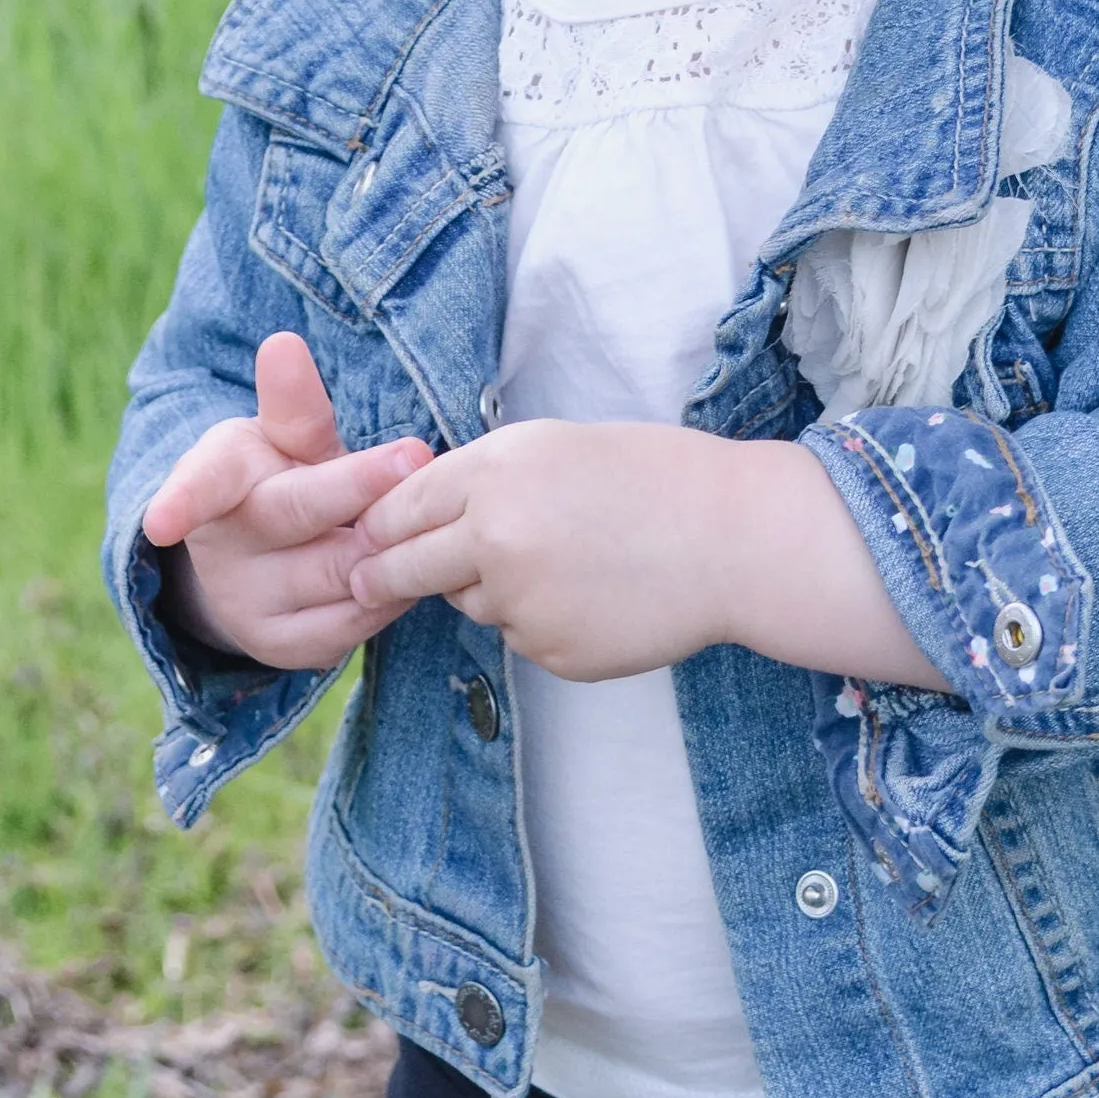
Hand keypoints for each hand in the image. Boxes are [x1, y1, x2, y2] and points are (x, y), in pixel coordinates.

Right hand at [140, 333, 433, 671]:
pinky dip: (389, 594)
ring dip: (389, 542)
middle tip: (413, 455)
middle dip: (355, 486)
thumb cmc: (283, 476)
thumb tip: (283, 345)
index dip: (182, 501)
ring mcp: (246, 602)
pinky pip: (351, 624)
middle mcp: (222, 545)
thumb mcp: (283, 435)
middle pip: (296, 513)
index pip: (200, 484)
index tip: (162, 521)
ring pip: (338, 571)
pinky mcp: (280, 646)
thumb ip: (293, 402)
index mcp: (216, 478)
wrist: (267, 559)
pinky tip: (409, 568)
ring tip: (427, 511)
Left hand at [349, 420, 951, 690]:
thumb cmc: (657, 477)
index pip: (399, 507)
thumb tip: (420, 512)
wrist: (734, 538)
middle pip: (405, 569)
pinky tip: (595, 595)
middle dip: (384, 575)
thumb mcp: (559, 446)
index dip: (377, 525)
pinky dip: (543, 621)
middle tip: (364, 582)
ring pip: (470, 604)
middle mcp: (494, 537)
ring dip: (490, 591)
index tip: (365, 539)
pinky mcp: (549, 651)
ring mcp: (521, 601)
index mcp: (495, 472)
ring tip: (566, 562)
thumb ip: (487, 477)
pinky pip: (521, 637)